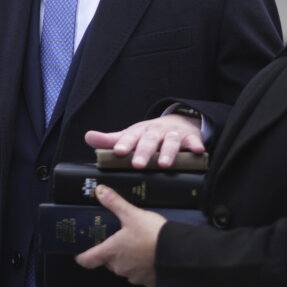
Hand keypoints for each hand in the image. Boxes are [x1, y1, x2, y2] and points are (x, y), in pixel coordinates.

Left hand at [75, 185, 165, 286]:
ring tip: (136, 243)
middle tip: (115, 237)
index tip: (79, 250)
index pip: (87, 260)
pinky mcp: (148, 281)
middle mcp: (119, 267)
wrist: (179, 254)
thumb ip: (115, 203)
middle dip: (110, 251)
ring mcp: (134, 276)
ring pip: (124, 267)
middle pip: (107, 261)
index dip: (81, 255)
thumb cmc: (152, 234)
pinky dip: (141, 265)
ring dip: (127, 258)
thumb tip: (99, 191)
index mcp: (111, 252)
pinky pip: (139, 273)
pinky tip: (149, 254)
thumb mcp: (132, 214)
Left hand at [84, 113, 203, 169]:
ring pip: (171, 142)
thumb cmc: (148, 134)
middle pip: (149, 141)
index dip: (124, 144)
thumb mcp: (130, 136)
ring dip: (168, 152)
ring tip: (165, 164)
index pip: (130, 137)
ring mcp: (173, 134)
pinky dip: (195, 145)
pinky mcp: (190, 138)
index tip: (118, 152)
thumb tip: (88, 137)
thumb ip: (110, 140)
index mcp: (139, 132)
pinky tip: (198, 152)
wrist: (176, 122)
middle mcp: (155, 132)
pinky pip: (193, 141)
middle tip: (138, 164)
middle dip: (144, 152)